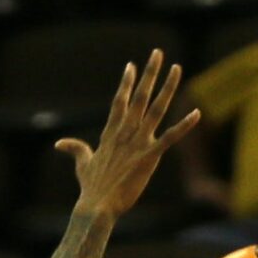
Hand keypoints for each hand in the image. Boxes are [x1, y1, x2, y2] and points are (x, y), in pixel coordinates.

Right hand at [59, 52, 196, 221]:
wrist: (97, 204)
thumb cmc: (91, 188)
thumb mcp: (82, 163)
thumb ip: (75, 149)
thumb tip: (60, 144)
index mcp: (111, 132)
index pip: (120, 101)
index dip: (126, 83)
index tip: (132, 65)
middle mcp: (125, 131)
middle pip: (139, 96)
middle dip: (149, 73)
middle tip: (158, 53)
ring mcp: (138, 142)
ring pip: (155, 108)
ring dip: (167, 88)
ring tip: (177, 68)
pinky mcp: (149, 156)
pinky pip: (170, 137)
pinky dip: (184, 126)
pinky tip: (197, 113)